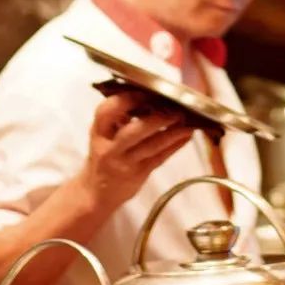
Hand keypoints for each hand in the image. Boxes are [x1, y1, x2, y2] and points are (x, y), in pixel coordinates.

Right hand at [80, 90, 197, 210]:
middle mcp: (109, 148)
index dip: (126, 100)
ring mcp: (124, 164)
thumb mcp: (103, 135)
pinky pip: (160, 158)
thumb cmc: (104, 155)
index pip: (106, 112)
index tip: (145, 92)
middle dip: (156, 119)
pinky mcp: (138, 175)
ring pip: (151, 146)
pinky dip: (175, 145)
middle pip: (133, 132)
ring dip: (172, 133)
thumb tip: (148, 94)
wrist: (97, 192)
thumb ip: (119, 117)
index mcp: (98, 132)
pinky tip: (186, 135)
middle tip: (174, 108)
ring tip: (187, 121)